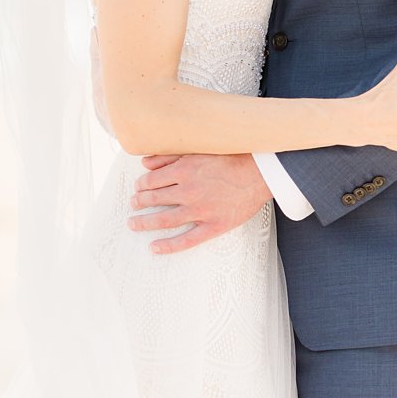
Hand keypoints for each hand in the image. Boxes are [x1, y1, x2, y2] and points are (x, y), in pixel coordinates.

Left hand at [128, 153, 271, 254]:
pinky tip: (154, 248)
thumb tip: (145, 163)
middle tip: (133, 205)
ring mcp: (201, 210)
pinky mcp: (214, 225)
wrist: (263, 173)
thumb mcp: (201, 150)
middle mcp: (189, 191)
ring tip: (133, 224)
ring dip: (145, 223)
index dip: (140, 185)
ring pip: (164, 220)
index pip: (151, 180)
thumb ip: (172, 155)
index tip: (138, 187)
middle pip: (154, 199)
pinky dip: (169, 246)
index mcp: (185, 170)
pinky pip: (187, 240)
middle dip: (139, 202)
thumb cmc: (234, 158)